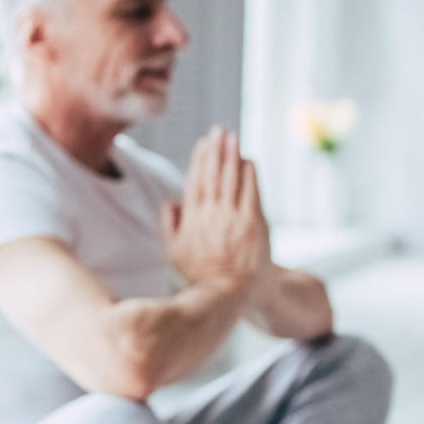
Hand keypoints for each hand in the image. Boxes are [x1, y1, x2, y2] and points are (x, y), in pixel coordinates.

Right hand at [163, 127, 270, 291]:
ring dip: (232, 156)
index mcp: (191, 221)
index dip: (199, 161)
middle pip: (214, 176)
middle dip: (216, 151)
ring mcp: (233, 219)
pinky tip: (249, 161)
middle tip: (219, 131)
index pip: (195, 183)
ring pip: (232, 180)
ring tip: (233, 137)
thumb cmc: (200, 273)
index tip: (203, 144)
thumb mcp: (174, 252)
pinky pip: (251, 193)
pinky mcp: (253, 224)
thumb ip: (170, 226)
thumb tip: (169, 202)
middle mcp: (211, 216)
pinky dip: (250, 176)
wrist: (230, 292)